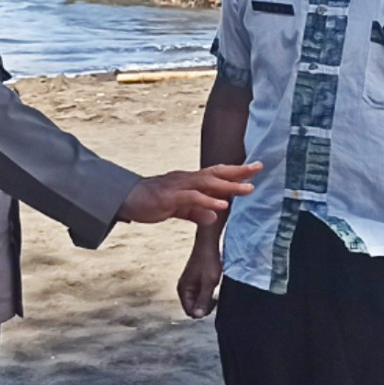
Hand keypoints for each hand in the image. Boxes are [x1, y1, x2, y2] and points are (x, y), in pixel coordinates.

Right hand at [118, 163, 260, 226]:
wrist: (124, 199)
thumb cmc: (150, 202)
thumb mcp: (178, 209)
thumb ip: (195, 212)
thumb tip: (213, 217)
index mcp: (189, 181)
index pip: (215, 173)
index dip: (235, 171)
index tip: (254, 169)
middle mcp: (186, 179)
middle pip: (216, 172)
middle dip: (238, 171)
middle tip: (258, 168)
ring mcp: (178, 186)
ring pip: (207, 183)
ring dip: (228, 185)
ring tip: (247, 189)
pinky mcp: (169, 197)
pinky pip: (192, 197)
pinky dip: (208, 200)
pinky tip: (221, 205)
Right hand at [177, 231, 223, 318]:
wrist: (209, 244)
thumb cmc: (208, 261)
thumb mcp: (209, 283)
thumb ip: (203, 300)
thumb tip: (198, 315)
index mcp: (183, 290)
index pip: (190, 311)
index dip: (202, 311)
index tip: (213, 303)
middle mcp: (183, 288)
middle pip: (193, 308)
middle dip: (204, 306)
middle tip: (215, 298)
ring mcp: (189, 285)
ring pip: (197, 301)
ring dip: (206, 300)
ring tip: (214, 291)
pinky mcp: (195, 281)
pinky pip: (200, 294)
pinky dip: (207, 294)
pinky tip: (213, 287)